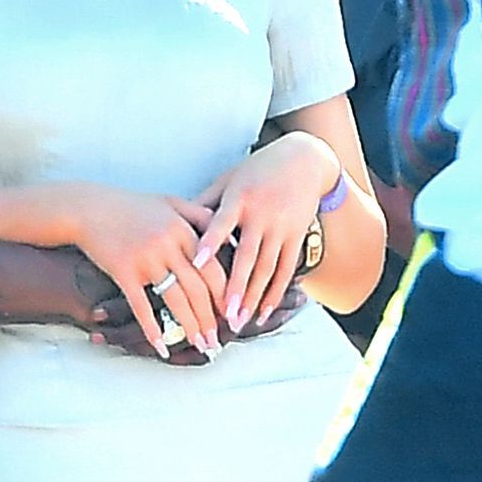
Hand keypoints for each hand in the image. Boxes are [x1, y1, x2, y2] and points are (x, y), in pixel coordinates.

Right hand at [72, 185, 224, 357]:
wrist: (89, 208)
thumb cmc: (131, 206)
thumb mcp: (170, 202)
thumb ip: (200, 215)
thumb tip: (230, 239)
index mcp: (181, 228)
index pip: (212, 267)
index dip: (225, 294)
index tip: (232, 314)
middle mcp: (166, 243)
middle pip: (197, 288)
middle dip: (211, 317)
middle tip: (219, 339)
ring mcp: (145, 258)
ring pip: (175, 299)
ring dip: (191, 326)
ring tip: (201, 345)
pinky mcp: (123, 271)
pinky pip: (141, 306)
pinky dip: (152, 330)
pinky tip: (162, 347)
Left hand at [193, 132, 338, 332]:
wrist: (303, 160)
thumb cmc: (257, 169)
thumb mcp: (229, 178)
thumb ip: (206, 202)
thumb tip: (178, 226)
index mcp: (240, 197)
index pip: (222, 222)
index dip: (210, 242)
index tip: (196, 263)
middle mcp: (262, 214)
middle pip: (248, 256)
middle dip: (235, 287)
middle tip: (223, 315)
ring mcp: (282, 227)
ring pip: (267, 268)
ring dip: (253, 298)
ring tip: (239, 321)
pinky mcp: (297, 236)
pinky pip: (286, 269)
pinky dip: (275, 292)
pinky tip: (263, 312)